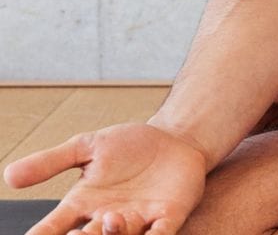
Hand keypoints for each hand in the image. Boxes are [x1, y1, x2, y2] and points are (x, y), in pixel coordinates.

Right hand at [3, 122, 206, 234]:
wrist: (175, 139)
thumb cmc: (130, 146)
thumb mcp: (88, 147)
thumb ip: (52, 161)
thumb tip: (8, 175)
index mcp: (83, 206)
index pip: (52, 230)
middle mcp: (106, 221)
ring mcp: (137, 221)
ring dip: (112, 234)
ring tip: (109, 220)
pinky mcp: (167, 217)